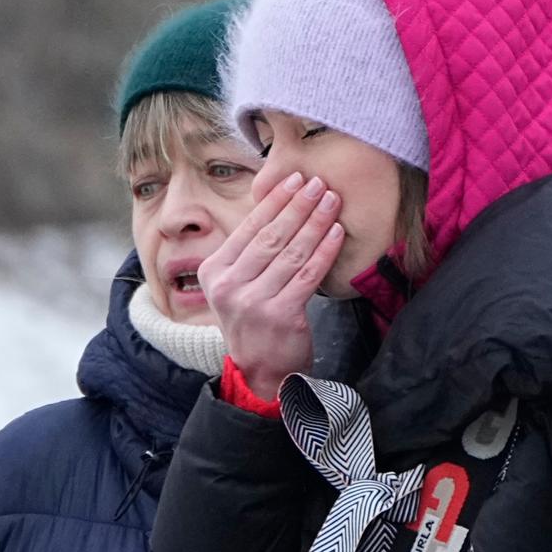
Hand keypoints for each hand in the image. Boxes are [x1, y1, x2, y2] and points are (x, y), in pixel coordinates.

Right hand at [199, 172, 344, 400]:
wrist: (261, 372)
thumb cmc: (255, 322)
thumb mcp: (238, 286)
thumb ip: (249, 254)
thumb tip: (277, 205)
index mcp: (214, 273)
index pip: (248, 228)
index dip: (275, 201)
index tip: (294, 179)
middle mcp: (229, 287)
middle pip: (270, 237)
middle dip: (298, 206)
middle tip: (319, 183)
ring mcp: (253, 302)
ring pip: (291, 253)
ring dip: (314, 222)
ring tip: (331, 201)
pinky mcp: (280, 315)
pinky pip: (308, 274)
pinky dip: (324, 250)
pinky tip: (336, 232)